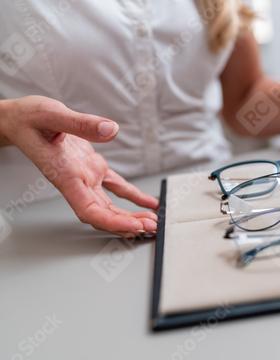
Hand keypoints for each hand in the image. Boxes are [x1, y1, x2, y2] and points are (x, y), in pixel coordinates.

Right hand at [0, 96, 157, 235]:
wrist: (20, 120)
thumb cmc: (28, 119)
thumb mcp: (52, 115)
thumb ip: (80, 123)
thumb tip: (110, 129)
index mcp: (65, 175)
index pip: (88, 210)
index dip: (111, 222)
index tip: (132, 227)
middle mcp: (76, 180)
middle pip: (103, 213)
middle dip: (127, 224)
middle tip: (151, 228)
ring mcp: (86, 176)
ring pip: (110, 204)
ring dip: (131, 215)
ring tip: (153, 221)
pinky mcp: (92, 166)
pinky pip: (115, 186)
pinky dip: (133, 195)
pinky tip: (148, 203)